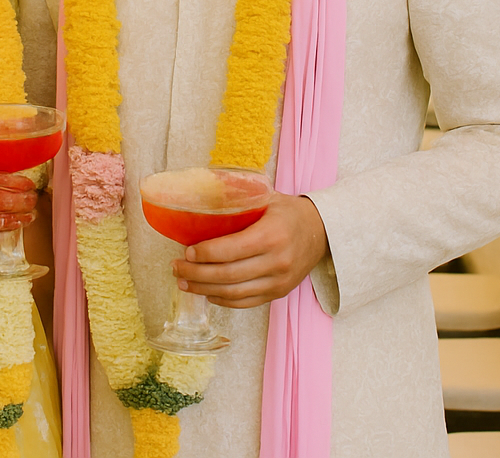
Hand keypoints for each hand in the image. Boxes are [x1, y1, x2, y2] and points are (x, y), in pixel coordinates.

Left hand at [172, 193, 327, 308]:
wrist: (322, 231)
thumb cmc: (289, 211)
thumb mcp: (267, 196)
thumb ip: (237, 198)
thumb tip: (199, 196)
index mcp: (272, 235)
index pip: (231, 250)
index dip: (204, 254)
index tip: (186, 251)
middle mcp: (277, 262)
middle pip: (228, 276)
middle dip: (196, 273)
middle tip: (176, 267)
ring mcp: (279, 281)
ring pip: (234, 294)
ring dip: (204, 289)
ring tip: (184, 282)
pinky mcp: (279, 293)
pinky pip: (245, 303)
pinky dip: (223, 300)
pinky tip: (207, 292)